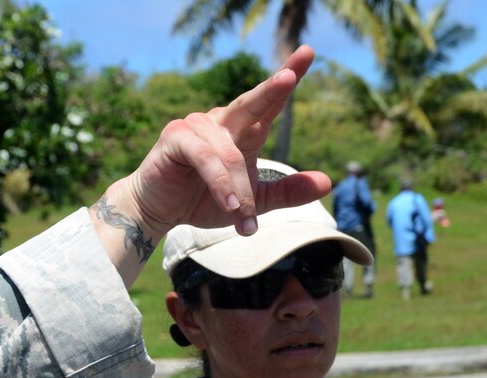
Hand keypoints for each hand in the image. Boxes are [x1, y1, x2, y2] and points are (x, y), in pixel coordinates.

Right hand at [91, 45, 330, 283]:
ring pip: (230, 155)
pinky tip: (228, 203)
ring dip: (239, 189)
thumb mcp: (252, 202)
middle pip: (252, 103)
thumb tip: (328, 182)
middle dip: (271, 89)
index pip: (270, 103)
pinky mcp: (176, 137)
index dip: (289, 77)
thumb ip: (287, 192)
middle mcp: (221, 121)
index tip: (308, 52)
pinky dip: (219, 182)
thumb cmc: (201, 200)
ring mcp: (197, 125)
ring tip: (241, 217)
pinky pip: (205, 158)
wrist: (158, 212)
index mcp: (242, 131)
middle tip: (290, 76)